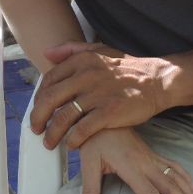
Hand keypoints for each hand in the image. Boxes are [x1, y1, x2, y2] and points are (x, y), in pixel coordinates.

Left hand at [32, 41, 173, 148]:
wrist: (156, 81)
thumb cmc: (126, 68)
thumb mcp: (99, 50)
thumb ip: (72, 49)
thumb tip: (47, 53)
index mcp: (81, 61)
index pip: (49, 80)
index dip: (39, 98)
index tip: (39, 110)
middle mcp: (86, 76)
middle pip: (49, 100)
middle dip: (38, 118)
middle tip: (36, 129)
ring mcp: (97, 95)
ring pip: (63, 117)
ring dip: (52, 133)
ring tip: (50, 142)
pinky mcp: (109, 113)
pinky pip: (82, 130)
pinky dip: (72, 140)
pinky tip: (71, 144)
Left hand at [78, 127, 192, 193]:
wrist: (101, 114)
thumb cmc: (94, 140)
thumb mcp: (87, 163)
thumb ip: (90, 190)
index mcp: (129, 166)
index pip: (149, 193)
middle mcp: (145, 162)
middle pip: (170, 187)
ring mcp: (150, 157)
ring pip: (175, 176)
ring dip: (189, 192)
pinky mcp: (151, 153)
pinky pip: (173, 165)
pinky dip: (185, 176)